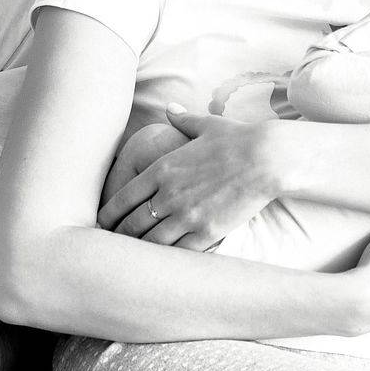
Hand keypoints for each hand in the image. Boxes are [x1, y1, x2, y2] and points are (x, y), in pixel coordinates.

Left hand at [98, 103, 280, 250]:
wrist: (267, 159)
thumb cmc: (236, 139)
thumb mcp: (205, 125)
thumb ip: (182, 120)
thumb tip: (170, 108)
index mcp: (162, 168)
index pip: (124, 197)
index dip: (110, 213)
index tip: (102, 221)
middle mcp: (169, 194)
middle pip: (133, 223)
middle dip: (120, 236)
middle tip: (112, 245)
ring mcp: (187, 215)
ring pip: (152, 242)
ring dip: (140, 250)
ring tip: (133, 259)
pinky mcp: (207, 232)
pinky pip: (178, 252)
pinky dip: (167, 259)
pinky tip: (162, 262)